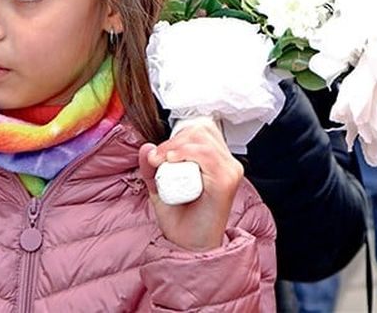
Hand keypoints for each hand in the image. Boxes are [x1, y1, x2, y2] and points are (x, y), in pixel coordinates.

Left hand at [139, 119, 243, 251]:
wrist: (189, 247)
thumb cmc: (180, 220)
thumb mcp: (159, 188)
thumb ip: (150, 168)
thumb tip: (146, 147)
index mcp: (216, 160)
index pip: (202, 129)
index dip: (179, 134)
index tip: (158, 153)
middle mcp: (227, 163)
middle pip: (202, 129)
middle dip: (174, 139)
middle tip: (156, 158)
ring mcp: (230, 170)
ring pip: (203, 138)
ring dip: (176, 145)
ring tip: (160, 160)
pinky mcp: (227, 180)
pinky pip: (207, 155)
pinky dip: (185, 153)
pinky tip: (171, 160)